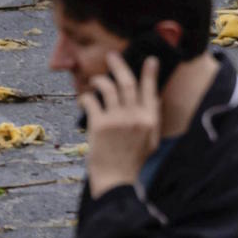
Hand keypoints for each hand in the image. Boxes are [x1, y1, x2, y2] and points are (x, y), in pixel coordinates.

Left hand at [81, 55, 165, 194]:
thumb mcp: (150, 141)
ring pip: (108, 88)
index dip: (150, 74)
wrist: (117, 181)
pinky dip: (85, 97)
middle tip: (111, 56)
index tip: (150, 59)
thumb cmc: (132, 162)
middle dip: (119, 66)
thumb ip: (151, 120)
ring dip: (99, 80)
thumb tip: (155, 98)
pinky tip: (83, 99)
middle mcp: (135, 117)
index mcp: (150, 121)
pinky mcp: (99, 125)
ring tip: (95, 80)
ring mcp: (117, 120)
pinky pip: (91, 101)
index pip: (150, 91)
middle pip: (127, 83)